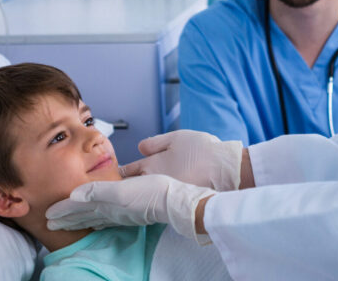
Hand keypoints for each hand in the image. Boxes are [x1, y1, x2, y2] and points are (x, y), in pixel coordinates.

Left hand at [46, 174, 214, 242]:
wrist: (174, 202)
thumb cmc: (151, 193)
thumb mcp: (121, 189)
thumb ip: (98, 191)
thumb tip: (74, 194)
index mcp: (106, 204)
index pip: (78, 209)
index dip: (62, 212)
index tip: (47, 215)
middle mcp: (111, 211)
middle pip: (83, 216)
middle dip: (66, 219)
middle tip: (50, 224)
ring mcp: (121, 214)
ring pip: (93, 218)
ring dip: (79, 220)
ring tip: (67, 224)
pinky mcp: (131, 213)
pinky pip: (107, 218)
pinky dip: (97, 219)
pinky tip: (98, 220)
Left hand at [120, 130, 241, 190]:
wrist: (224, 170)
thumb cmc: (200, 150)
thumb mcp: (176, 137)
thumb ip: (155, 143)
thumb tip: (139, 148)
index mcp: (150, 165)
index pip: (128, 171)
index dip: (120, 172)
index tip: (113, 175)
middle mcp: (154, 182)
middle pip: (133, 186)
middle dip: (126, 185)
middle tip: (118, 185)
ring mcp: (166, 193)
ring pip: (147, 192)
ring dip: (141, 191)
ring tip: (136, 190)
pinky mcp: (177, 200)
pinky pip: (161, 197)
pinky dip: (157, 195)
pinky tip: (159, 193)